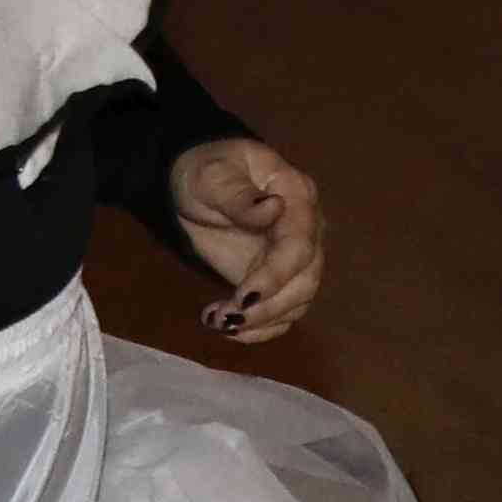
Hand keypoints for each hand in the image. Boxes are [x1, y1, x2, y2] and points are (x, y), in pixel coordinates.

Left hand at [170, 135, 325, 345]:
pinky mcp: (277, 280)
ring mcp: (294, 258)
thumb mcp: (213, 176)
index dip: (277, 274)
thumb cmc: (206, 172)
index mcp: (297, 196)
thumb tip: (272, 209)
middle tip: (226, 318)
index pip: (300, 244)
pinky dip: (259, 329)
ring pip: (297, 301)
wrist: (195, 185)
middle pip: (306, 279)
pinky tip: (226, 328)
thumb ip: (239, 195)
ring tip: (218, 321)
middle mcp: (306, 230)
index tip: (242, 296)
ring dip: (262, 321)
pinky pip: (282, 312)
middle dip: (269, 307)